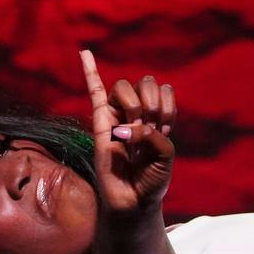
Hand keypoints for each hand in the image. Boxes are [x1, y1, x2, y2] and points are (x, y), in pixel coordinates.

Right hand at [80, 48, 174, 216]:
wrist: (134, 201)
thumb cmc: (151, 179)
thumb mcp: (165, 156)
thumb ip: (154, 137)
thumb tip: (128, 127)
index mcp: (156, 116)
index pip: (164, 89)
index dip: (167, 105)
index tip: (166, 130)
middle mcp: (137, 112)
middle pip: (144, 81)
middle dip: (152, 104)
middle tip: (150, 129)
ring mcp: (117, 116)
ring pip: (123, 87)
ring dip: (134, 106)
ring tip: (133, 133)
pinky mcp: (100, 124)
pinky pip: (93, 93)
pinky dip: (90, 71)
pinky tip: (85, 53)